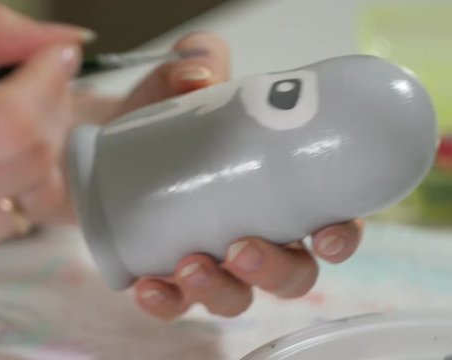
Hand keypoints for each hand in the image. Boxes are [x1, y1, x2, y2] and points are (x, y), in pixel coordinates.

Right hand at [0, 4, 86, 309]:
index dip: (48, 85)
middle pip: (36, 164)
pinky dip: (1, 200)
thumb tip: (66, 43)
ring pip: (32, 201)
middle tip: (35, 95)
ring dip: (30, 162)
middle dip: (51, 118)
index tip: (54, 61)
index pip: (12, 125)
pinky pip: (5, 233)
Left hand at [73, 32, 363, 319]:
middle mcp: (256, 234)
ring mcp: (214, 260)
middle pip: (290, 273)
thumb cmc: (166, 113)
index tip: (329, 235)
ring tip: (191, 265)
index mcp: (281, 191)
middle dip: (275, 270)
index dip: (342, 237)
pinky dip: (166, 302)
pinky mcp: (169, 275)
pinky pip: (175, 304)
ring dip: (221, 291)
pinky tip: (149, 287)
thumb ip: (198, 60)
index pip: (331, 223)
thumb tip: (200, 77)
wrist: (109, 137)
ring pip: (237, 297)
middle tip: (243, 248)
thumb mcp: (185, 78)